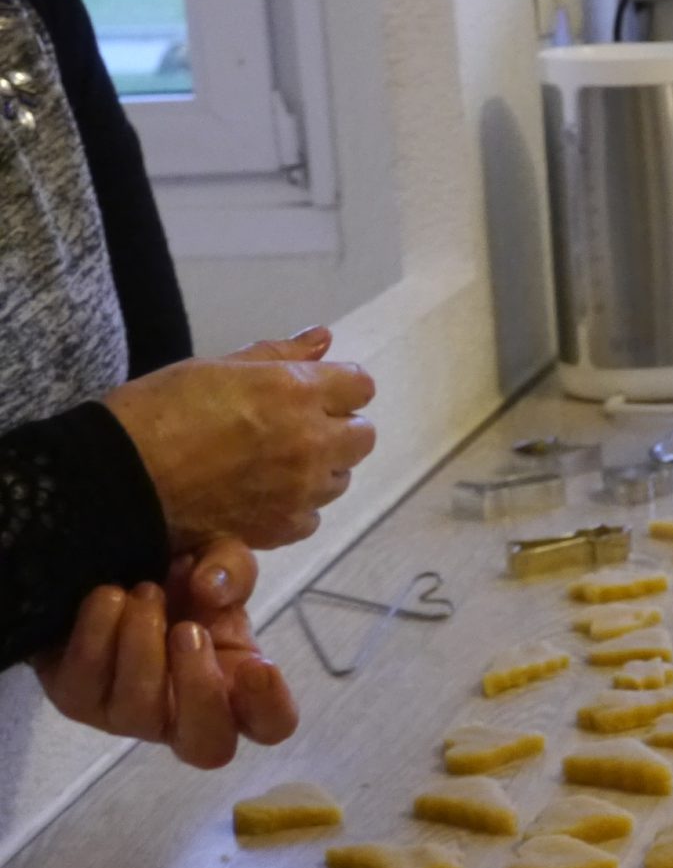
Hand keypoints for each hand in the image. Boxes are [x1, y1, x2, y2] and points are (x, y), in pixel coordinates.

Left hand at [32, 536, 298, 767]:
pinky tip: (110, 596)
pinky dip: (100, 633)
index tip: (259, 666)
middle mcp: (183, 715)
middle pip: (207, 747)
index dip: (270, 706)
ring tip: (147, 591)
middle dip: (199, 689)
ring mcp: (127, 716)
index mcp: (236, 686)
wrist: (105, 574)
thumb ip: (231, 568)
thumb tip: (210, 588)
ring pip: (138, 711)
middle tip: (189, 630)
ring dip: (144, 643)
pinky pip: (87, 683)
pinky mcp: (77, 700)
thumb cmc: (178, 579)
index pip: (271, 725)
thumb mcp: (218, 559)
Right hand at [101, 327, 377, 549]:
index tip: (313, 392)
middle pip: (362, 436)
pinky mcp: (282, 528)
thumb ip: (278, 355)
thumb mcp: (215, 367)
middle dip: (337, 428)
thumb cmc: (157, 410)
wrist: (116, 479)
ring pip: (339, 478)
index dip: (338, 387)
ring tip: (272, 464)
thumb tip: (324, 338)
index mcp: (298, 391)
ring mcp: (300, 489)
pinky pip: (312, 517)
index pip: (361, 386)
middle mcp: (312, 441)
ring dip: (319, 469)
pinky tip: (261, 496)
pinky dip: (296, 507)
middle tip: (293, 428)